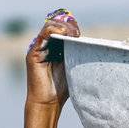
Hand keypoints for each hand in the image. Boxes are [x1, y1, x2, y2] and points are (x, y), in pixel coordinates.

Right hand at [23, 8, 79, 127]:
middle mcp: (46, 45)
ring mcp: (39, 47)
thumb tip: (94, 46)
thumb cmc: (62, 89)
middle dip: (68, 25)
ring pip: (50, 26)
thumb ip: (79, 55)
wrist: (48, 103)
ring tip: (73, 34)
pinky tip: (64, 34)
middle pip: (56, 24)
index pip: (62, 27)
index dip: (71, 26)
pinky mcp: (33, 52)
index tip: (80, 34)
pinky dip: (53, 30)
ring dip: (63, 27)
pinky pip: (43, 34)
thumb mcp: (74, 67)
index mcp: (55, 47)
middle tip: (78, 33)